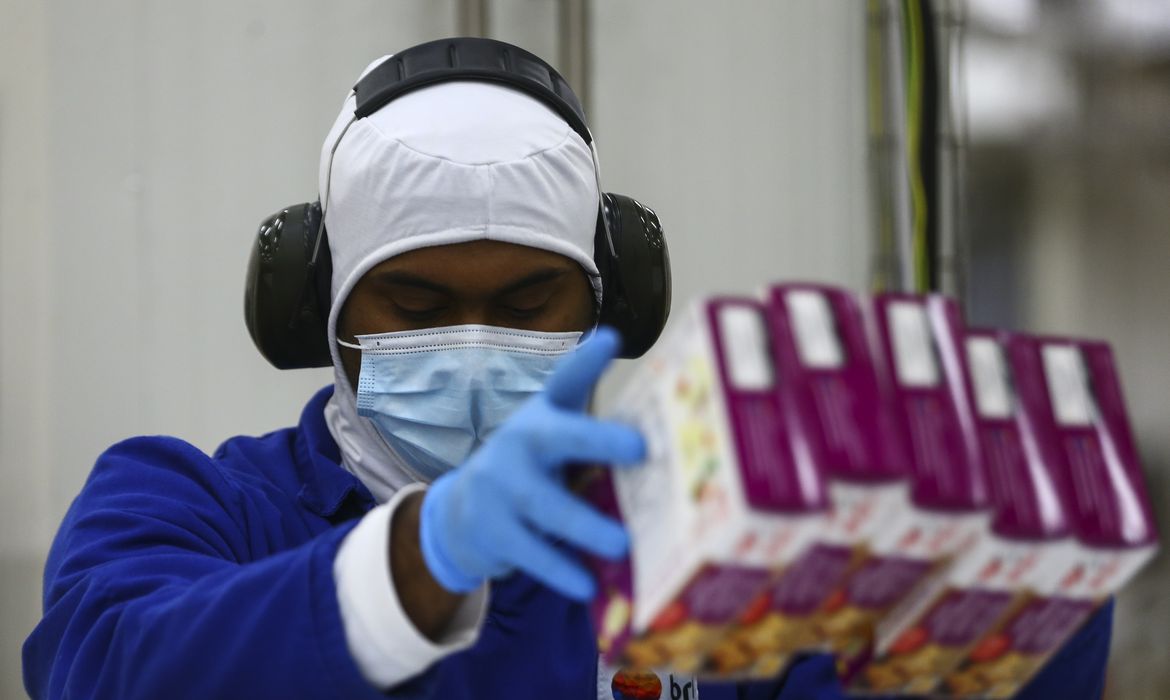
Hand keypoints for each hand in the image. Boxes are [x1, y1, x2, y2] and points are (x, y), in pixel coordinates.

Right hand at [418, 326, 644, 599]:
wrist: (462, 514)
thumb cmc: (534, 472)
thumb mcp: (557, 442)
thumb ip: (601, 438)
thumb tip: (673, 444)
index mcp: (545, 416)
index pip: (566, 381)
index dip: (588, 360)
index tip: (613, 339)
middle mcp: (521, 442)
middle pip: (558, 437)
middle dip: (597, 440)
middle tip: (640, 449)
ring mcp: (502, 486)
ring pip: (545, 505)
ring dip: (585, 526)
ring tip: (623, 545)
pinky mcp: (494, 530)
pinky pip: (531, 551)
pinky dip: (560, 569)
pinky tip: (588, 586)